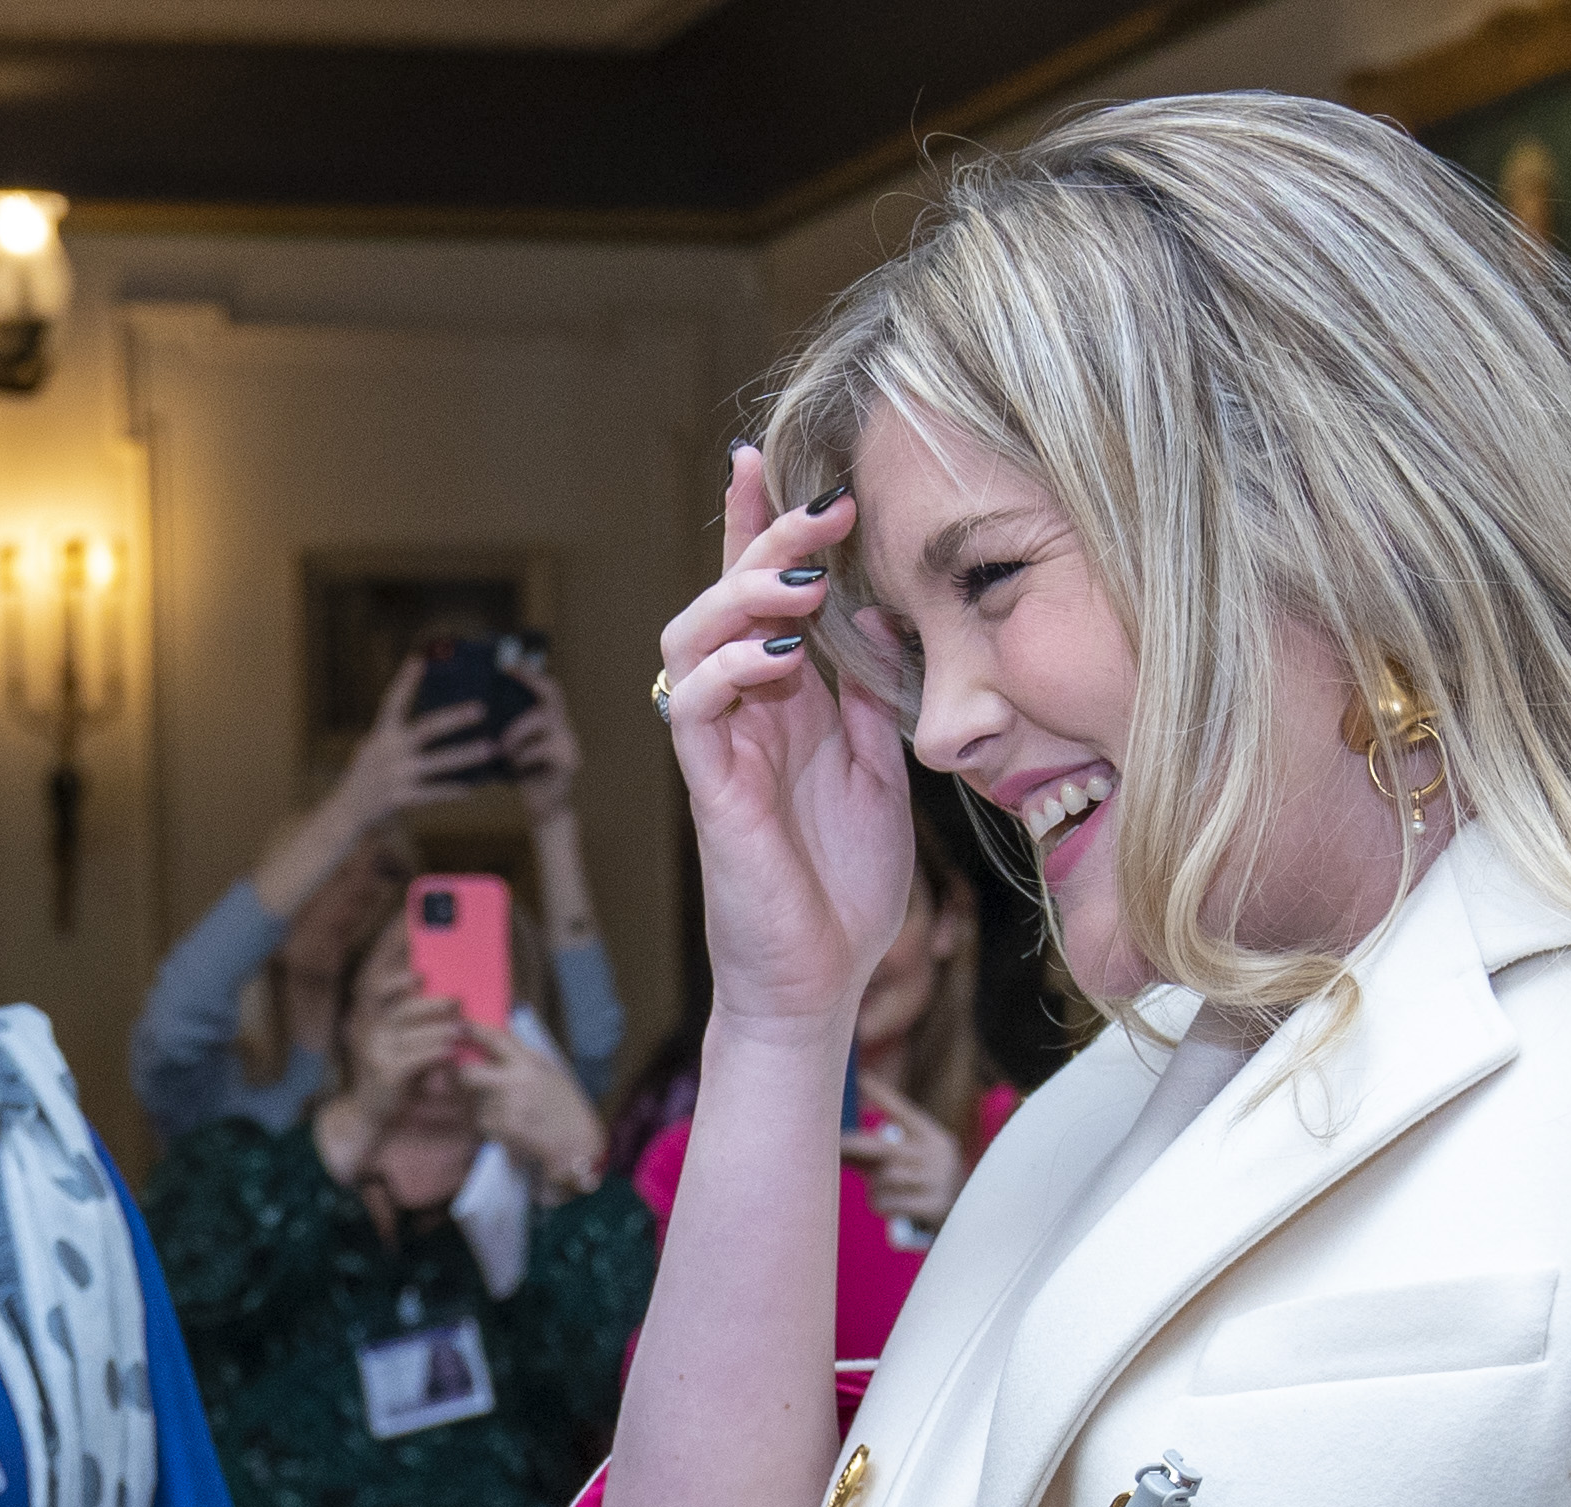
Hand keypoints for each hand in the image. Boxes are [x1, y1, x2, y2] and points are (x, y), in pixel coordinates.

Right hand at [319, 947, 467, 1180]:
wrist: (370, 1112)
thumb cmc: (393, 1074)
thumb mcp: (398, 1046)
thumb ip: (414, 1025)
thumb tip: (446, 1002)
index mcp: (372, 1021)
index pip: (376, 990)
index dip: (396, 977)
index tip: (420, 971)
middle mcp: (370, 1033)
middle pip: (401, 1010)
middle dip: (431, 1004)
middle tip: (457, 1001)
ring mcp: (376, 1054)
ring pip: (411, 1034)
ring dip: (439, 1030)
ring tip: (461, 1028)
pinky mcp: (386, 1074)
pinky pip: (415, 1058)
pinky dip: (435, 1052)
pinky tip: (451, 1052)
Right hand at [338, 655, 503, 827]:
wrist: (346, 810)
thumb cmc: (366, 775)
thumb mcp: (372, 748)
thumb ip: (392, 734)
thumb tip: (420, 720)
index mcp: (381, 735)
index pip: (393, 702)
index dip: (405, 681)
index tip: (418, 660)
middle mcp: (389, 751)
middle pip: (427, 728)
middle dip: (455, 718)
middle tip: (480, 709)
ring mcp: (395, 774)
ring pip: (439, 763)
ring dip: (466, 755)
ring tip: (490, 749)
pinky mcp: (400, 797)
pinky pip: (433, 792)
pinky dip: (451, 791)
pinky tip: (471, 789)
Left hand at [459, 1018, 606, 1197]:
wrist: (576, 1143)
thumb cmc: (566, 1108)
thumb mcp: (551, 1072)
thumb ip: (525, 1057)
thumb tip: (498, 1038)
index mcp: (530, 1063)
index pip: (496, 1039)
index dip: (475, 1030)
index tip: (462, 1026)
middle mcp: (515, 1081)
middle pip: (469, 1073)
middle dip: (464, 1076)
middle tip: (468, 1079)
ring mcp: (506, 1106)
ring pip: (476, 1102)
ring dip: (485, 1107)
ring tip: (512, 1113)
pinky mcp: (502, 1128)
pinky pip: (484, 1123)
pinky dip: (492, 1126)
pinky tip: (513, 1128)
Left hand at [503, 659, 581, 823]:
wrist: (545, 808)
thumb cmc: (523, 776)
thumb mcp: (511, 748)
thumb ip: (505, 728)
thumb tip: (472, 708)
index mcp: (549, 720)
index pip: (545, 687)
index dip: (528, 673)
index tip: (505, 663)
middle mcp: (563, 726)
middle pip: (551, 693)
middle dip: (529, 680)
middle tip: (506, 673)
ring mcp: (568, 742)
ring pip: (543, 718)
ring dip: (517, 730)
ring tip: (502, 746)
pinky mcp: (568, 761)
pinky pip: (542, 748)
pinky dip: (523, 755)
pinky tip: (513, 766)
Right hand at [657, 449, 917, 1044]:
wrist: (820, 984)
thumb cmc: (844, 888)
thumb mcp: (880, 768)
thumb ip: (871, 692)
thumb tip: (873, 609)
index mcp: (784, 701)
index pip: (761, 594)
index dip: (760, 524)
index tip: (779, 459)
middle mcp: (741, 714)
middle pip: (722, 597)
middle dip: (764, 539)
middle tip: (822, 506)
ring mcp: (719, 750)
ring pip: (689, 640)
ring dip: (740, 597)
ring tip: (796, 584)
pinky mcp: (710, 793)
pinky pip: (690, 711)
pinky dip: (725, 670)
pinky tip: (775, 657)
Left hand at [839, 1081, 965, 1227]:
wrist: (967, 1220)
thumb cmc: (924, 1187)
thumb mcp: (908, 1165)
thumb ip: (875, 1155)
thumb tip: (837, 1147)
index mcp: (933, 1137)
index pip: (904, 1112)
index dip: (883, 1095)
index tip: (862, 1077)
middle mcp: (938, 1154)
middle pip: (884, 1146)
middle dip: (853, 1146)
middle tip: (832, 1145)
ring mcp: (938, 1179)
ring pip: (884, 1177)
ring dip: (874, 1188)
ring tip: (882, 1193)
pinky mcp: (934, 1205)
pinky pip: (888, 1202)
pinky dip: (880, 1205)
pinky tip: (889, 1207)